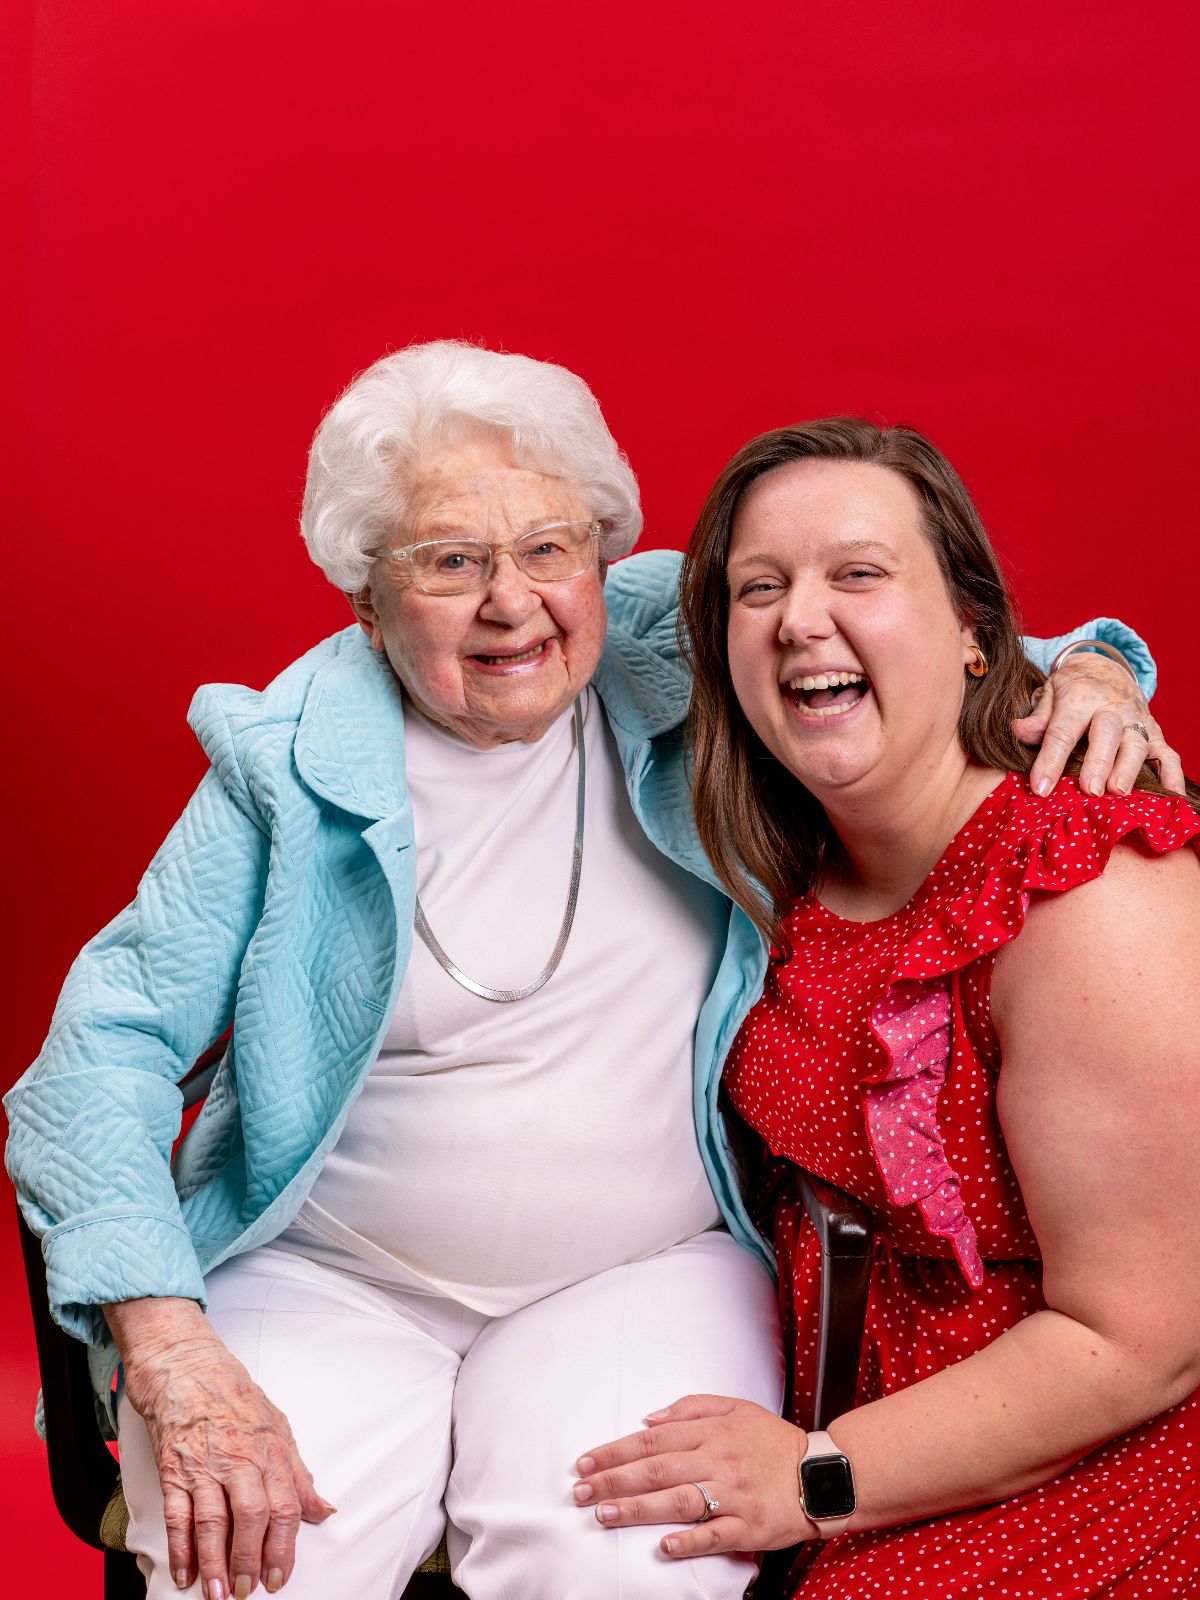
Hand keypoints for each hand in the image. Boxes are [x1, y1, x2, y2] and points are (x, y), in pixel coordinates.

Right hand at [115, 1302, 332, 1596]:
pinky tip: (184, 1573)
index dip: (284, 1547)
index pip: (284, 1506)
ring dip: (215, 1564)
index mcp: (270, 1449)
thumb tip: (323, 1510)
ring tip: (217, 1594)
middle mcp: (240, 1457)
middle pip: (251, 1517)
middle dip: (249, 1561)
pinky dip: (180, 1548)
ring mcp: (205, 1463)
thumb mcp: (278, 1426)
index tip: (280, 1576)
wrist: (186, 1364)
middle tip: (248, 1589)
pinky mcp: (174, 1466)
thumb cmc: (232, 1394)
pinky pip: (178, 1514)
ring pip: (213, 1522)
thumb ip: (298, 1474)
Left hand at [571, 1393, 811, 1558]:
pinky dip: (688, 1541)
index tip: (585, 1462)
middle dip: (613, 1480)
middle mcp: (718, 1461)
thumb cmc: (774, 1441)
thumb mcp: (736, 1407)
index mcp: (711, 1432)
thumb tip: (650, 1417)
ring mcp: (733, 1495)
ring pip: (678, 1500)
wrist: (822, 1473)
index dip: (615, 1451)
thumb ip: (692, 1407)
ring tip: (604, 1514)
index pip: (652, 1439)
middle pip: (656, 1469)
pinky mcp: (748, 1526)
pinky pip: (714, 1535)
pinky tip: (663, 1547)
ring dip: (637, 1508)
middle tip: (579, 1491)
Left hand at [1014, 653, 1183, 797]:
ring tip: (1119, 794)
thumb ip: (1037, 716)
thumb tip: (1019, 732)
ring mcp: (1137, 720)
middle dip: (1098, 763)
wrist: (1106, 669)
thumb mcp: (1048, 693)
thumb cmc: (1072, 690)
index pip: (1062, 731)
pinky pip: (1167, 753)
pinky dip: (1171, 774)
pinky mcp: (1154, 732)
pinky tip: (1169, 796)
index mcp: (1080, 698)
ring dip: (1129, 769)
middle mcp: (1112, 708)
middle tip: (1090, 790)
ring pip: (1138, 744)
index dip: (1050, 760)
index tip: (1040, 788)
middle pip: (1107, 734)